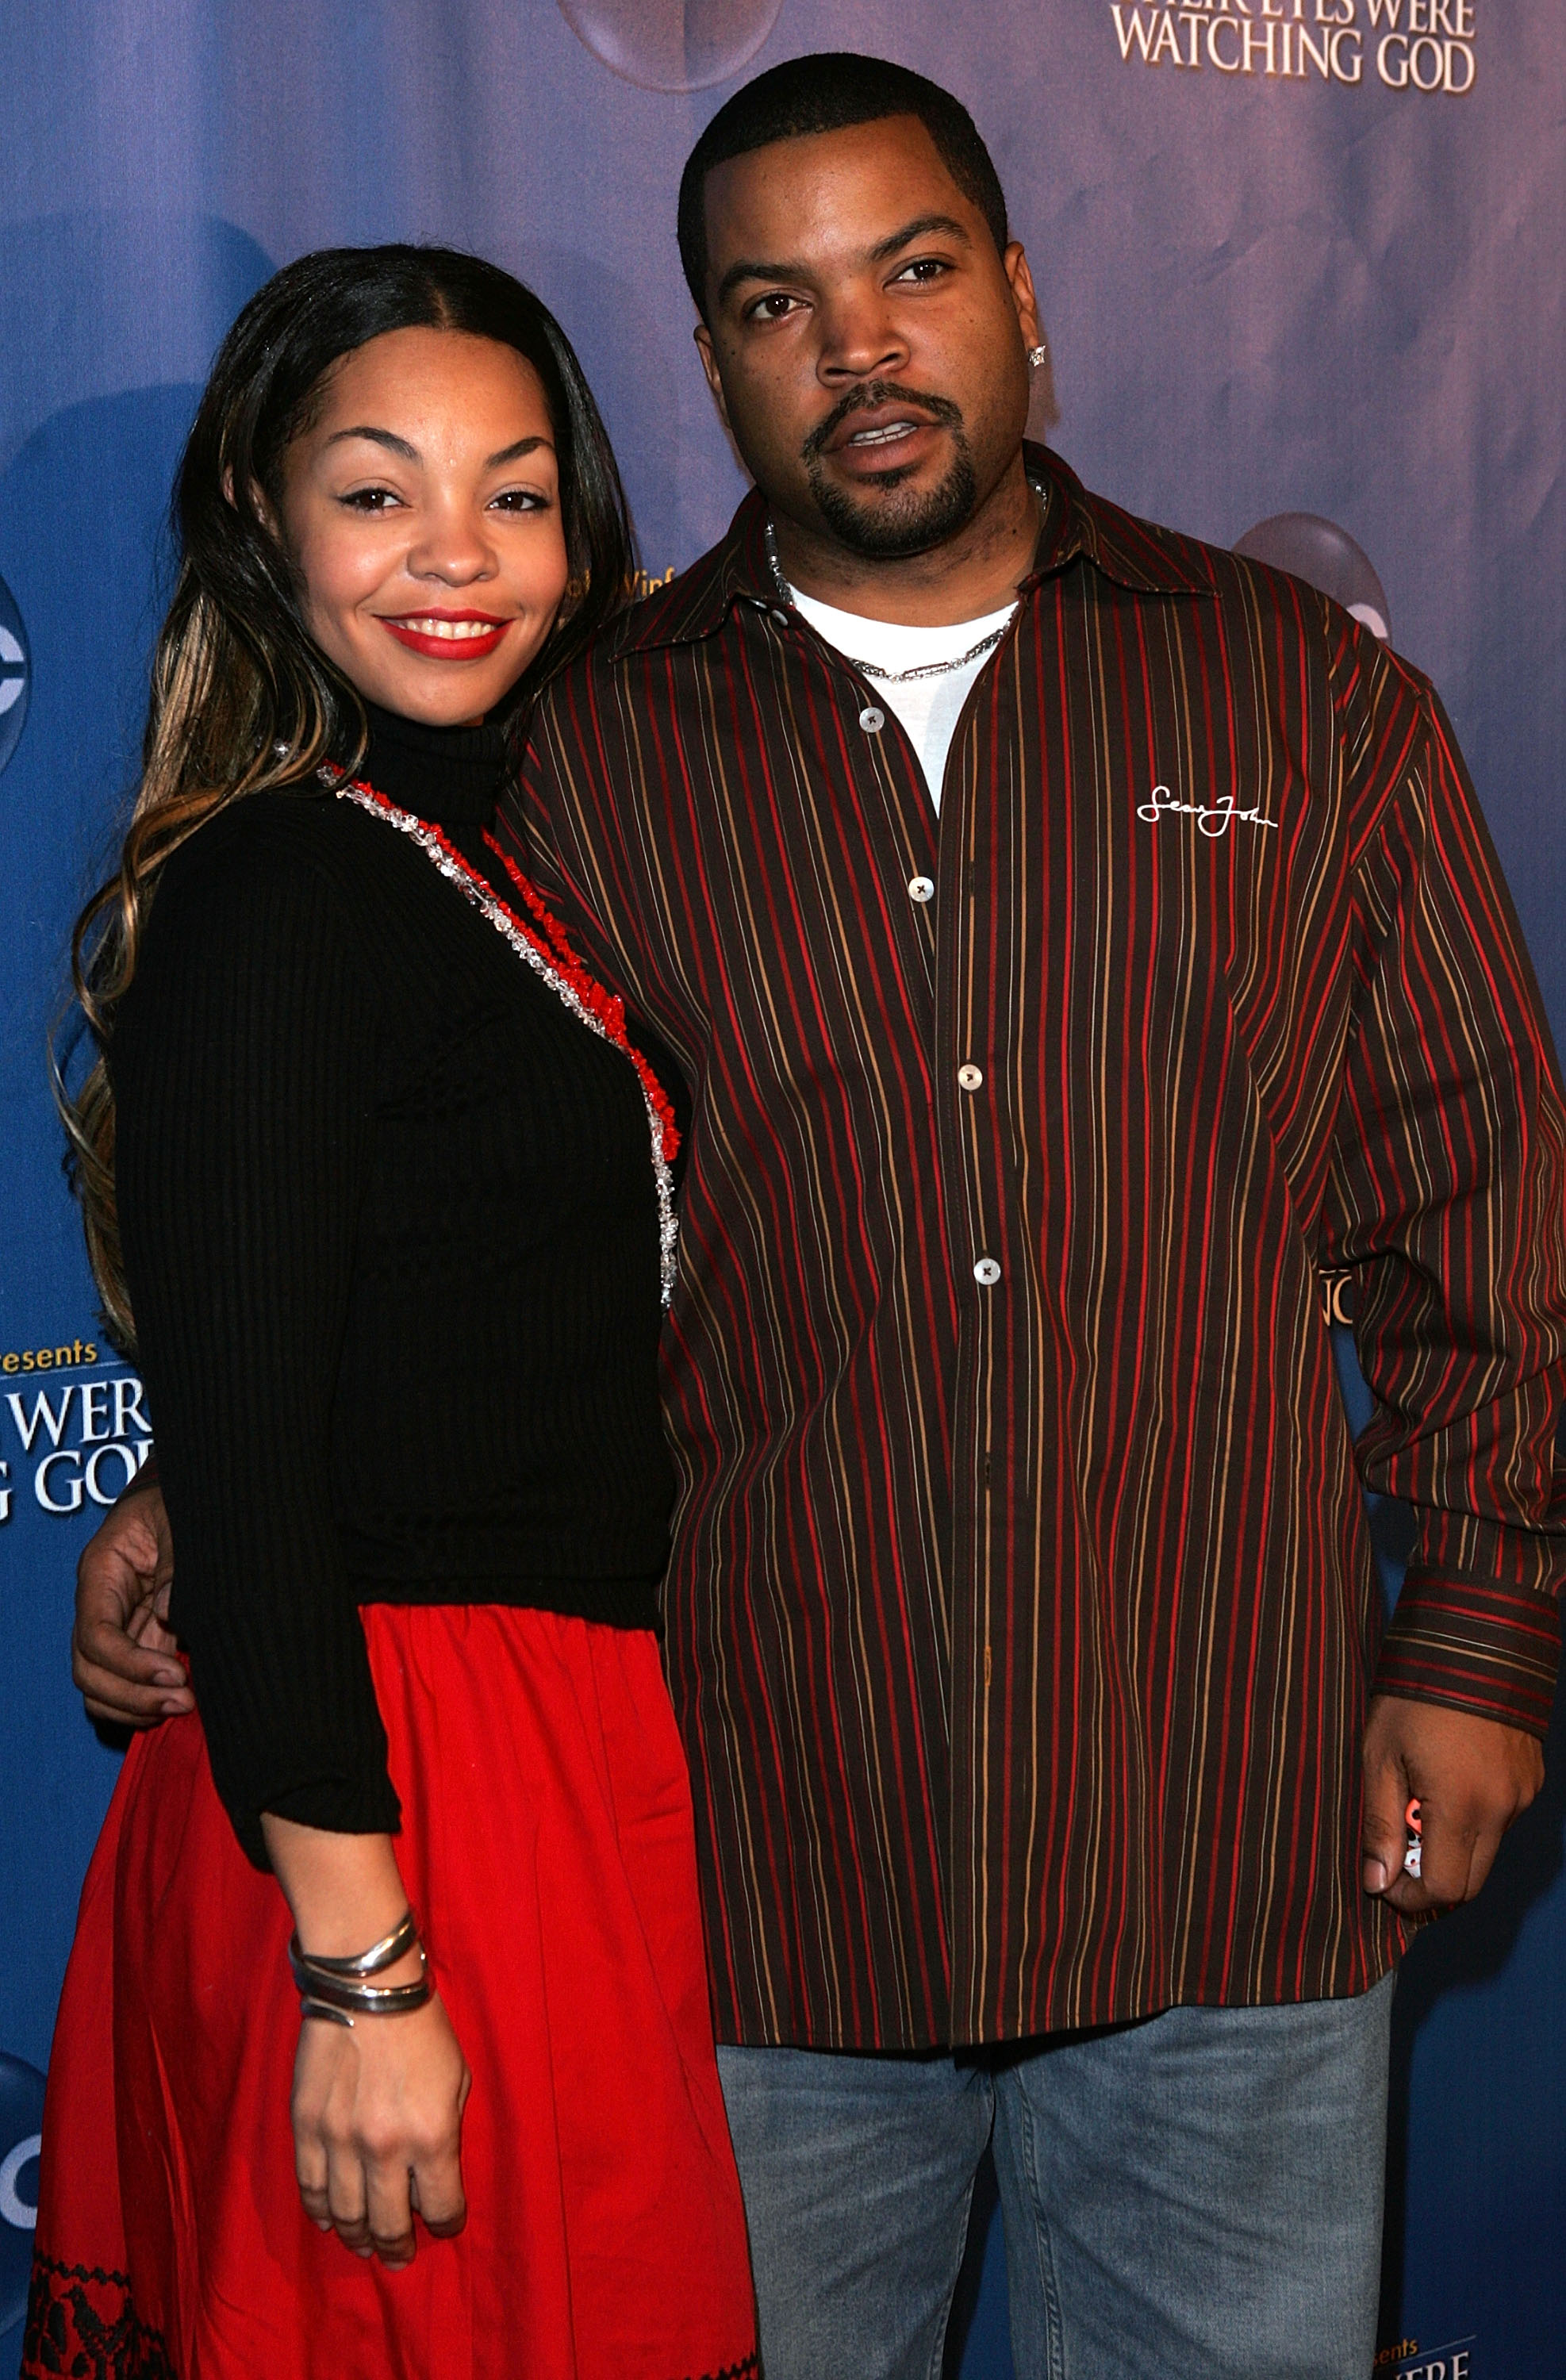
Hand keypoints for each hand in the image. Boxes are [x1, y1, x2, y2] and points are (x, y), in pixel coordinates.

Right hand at [72, 1481, 192, 1725]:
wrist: (179, 1498)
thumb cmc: (174, 1501)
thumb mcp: (176, 1517)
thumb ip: (174, 1560)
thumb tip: (168, 1609)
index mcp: (102, 1572)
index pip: (95, 1634)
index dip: (129, 1663)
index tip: (174, 1673)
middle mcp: (101, 1606)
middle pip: (89, 1670)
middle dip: (131, 1695)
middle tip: (183, 1701)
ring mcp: (117, 1627)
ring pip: (100, 1686)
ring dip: (135, 1707)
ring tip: (182, 1708)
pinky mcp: (139, 1639)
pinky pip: (124, 1684)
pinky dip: (142, 1703)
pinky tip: (176, 1706)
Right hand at [291, 1991, 470, 2266]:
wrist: (366, 1989)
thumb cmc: (424, 2029)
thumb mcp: (458, 2079)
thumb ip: (446, 2134)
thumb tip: (430, 2178)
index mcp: (431, 2136)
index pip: (441, 2207)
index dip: (446, 2224)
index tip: (444, 2225)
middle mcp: (384, 2149)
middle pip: (389, 2224)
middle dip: (398, 2246)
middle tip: (400, 2256)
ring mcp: (340, 2141)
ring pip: (346, 2215)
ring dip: (358, 2236)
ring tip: (366, 2245)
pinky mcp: (307, 2127)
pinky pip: (311, 2188)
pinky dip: (320, 2211)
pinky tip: (331, 2220)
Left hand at [1362, 1693, 1542, 1914]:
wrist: (1474, 1639)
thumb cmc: (1416, 1694)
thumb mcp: (1380, 1755)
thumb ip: (1380, 1824)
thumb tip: (1377, 1881)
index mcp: (1462, 1807)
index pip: (1443, 1889)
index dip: (1408, 1898)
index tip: (1382, 1880)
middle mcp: (1502, 1809)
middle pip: (1470, 1881)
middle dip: (1430, 1879)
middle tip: (1396, 1849)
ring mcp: (1522, 1793)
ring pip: (1487, 1850)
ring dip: (1452, 1846)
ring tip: (1417, 1800)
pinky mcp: (1531, 1777)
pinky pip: (1502, 1818)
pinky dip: (1473, 1818)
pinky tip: (1446, 1781)